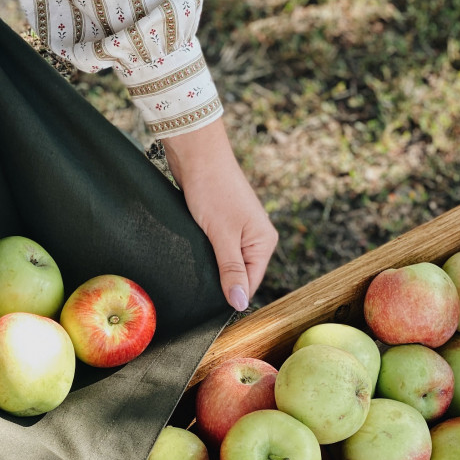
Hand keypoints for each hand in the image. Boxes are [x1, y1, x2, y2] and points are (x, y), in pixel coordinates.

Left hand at [163, 118, 277, 310]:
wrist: (198, 155)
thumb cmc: (212, 190)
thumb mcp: (222, 236)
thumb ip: (231, 270)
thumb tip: (240, 303)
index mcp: (264, 242)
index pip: (250, 283)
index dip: (231, 296)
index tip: (208, 305)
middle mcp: (256, 237)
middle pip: (240, 274)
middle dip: (220, 281)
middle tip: (198, 284)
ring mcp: (240, 229)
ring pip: (227, 261)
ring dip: (212, 266)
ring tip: (195, 266)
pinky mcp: (224, 222)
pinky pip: (218, 248)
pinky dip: (207, 252)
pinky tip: (195, 253)